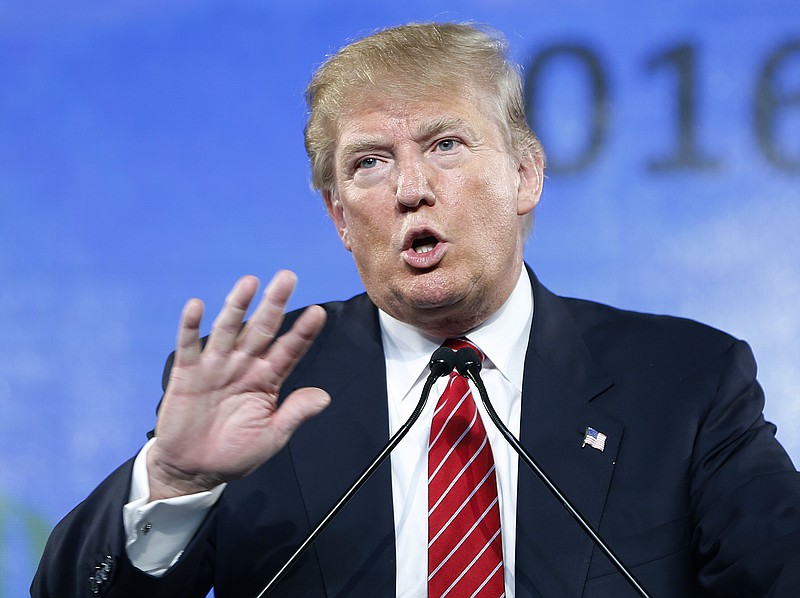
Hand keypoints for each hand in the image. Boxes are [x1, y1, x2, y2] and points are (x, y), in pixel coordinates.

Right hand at [147, 270, 328, 500]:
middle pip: (261, 329)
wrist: (193, 470)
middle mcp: (243, 366)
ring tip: (249, 282)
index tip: (318, 313)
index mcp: (267, 380)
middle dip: (274, 304)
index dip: (302, 332)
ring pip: (228, 329)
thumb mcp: (271, 437)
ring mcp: (215, 366)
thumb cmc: (235, 453)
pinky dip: (190, 326)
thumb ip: (294, 414)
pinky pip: (188, 345)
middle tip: (288, 277)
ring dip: (238, 305)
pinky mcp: (187, 373)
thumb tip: (324, 397)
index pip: (289, 350)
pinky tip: (196, 305)